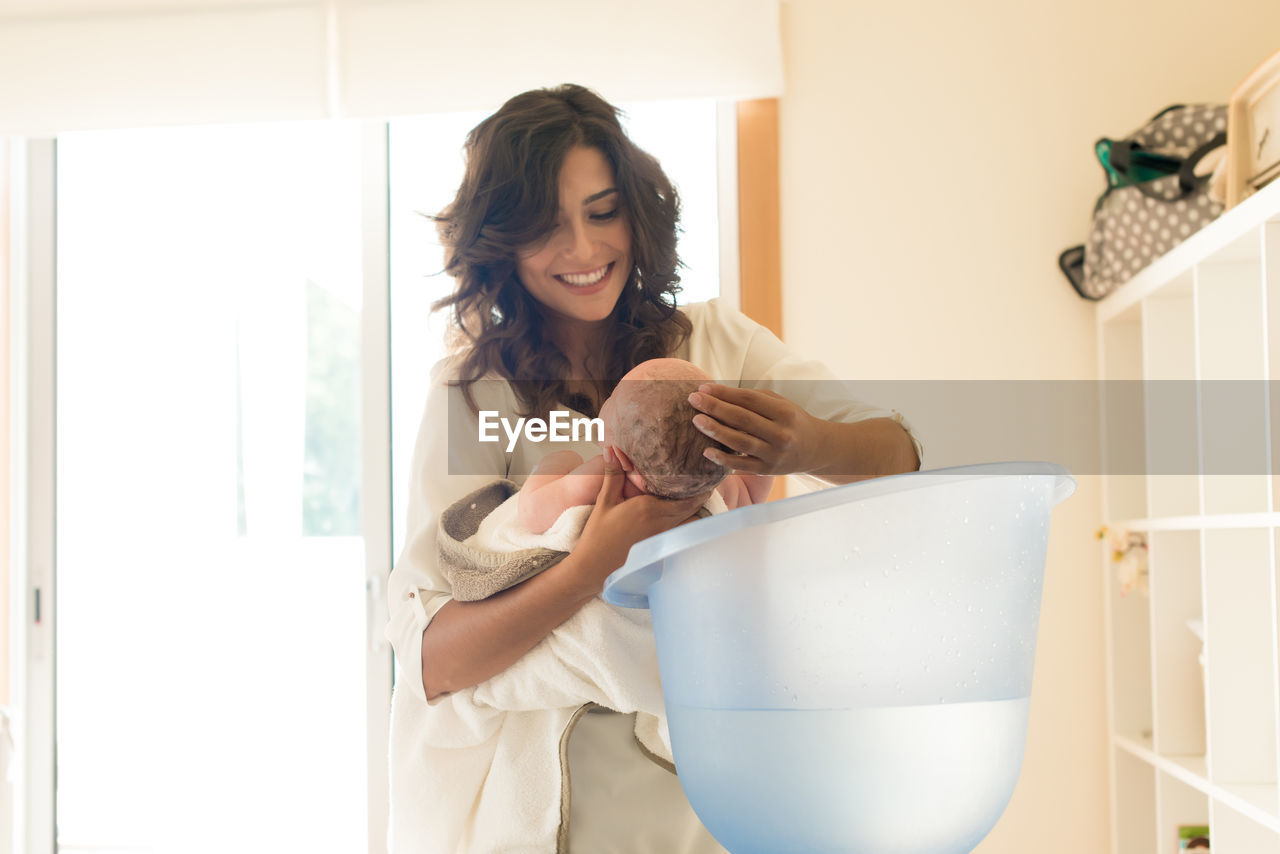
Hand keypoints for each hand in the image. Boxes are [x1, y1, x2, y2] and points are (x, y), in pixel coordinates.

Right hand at [572, 446, 709, 591]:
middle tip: (703, 479)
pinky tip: (677, 512)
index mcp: (650, 509)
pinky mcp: (659, 547)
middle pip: (693, 507)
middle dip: (700, 494)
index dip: (700, 486)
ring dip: (694, 508)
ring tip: (693, 493)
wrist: (593, 567)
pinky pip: (679, 530)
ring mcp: (662, 537)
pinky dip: (685, 520)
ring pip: (689, 520)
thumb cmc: (597, 535)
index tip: (704, 473)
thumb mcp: (604, 501)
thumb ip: (613, 475)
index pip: (688, 497)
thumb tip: (612, 449)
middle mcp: (661, 523)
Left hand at [687, 384, 828, 475]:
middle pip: (742, 419)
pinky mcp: (768, 471)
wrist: (816, 449)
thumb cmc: (790, 421)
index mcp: (784, 412)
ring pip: (740, 442)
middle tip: (692, 400)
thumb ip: (752, 398)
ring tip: (696, 421)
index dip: (724, 393)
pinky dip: (723, 460)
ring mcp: (774, 454)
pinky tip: (705, 452)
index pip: (749, 400)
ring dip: (716, 431)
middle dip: (715, 408)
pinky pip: (742, 466)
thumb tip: (717, 392)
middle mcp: (781, 433)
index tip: (703, 388)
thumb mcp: (779, 404)